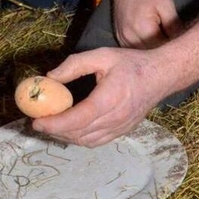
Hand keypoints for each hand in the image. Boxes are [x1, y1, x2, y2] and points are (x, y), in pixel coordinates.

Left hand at [32, 48, 174, 146]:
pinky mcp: (122, 132)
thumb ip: (74, 65)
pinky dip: (78, 139)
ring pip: (85, 141)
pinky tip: (68, 130)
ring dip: (65, 137)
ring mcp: (120, 128)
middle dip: (54, 131)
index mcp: (110, 98)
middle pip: (78, 133)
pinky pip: (95, 142)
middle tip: (37, 123)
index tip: (37, 121)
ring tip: (50, 126)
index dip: (55, 123)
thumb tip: (50, 77)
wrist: (162, 76)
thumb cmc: (132, 64)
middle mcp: (116, 118)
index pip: (78, 118)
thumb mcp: (102, 55)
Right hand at [111, 0, 182, 48]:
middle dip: (162, 52)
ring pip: (141, 55)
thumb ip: (173, 26)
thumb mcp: (166, 5)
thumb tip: (180, 43)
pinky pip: (134, 51)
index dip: (171, 49)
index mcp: (142, 27)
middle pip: (150, 55)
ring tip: (161, 44)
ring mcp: (122, 39)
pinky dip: (142, 51)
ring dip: (151, 53)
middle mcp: (129, 36)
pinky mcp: (120, 40)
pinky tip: (150, 44)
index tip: (178, 46)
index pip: (161, 48)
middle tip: (172, 46)